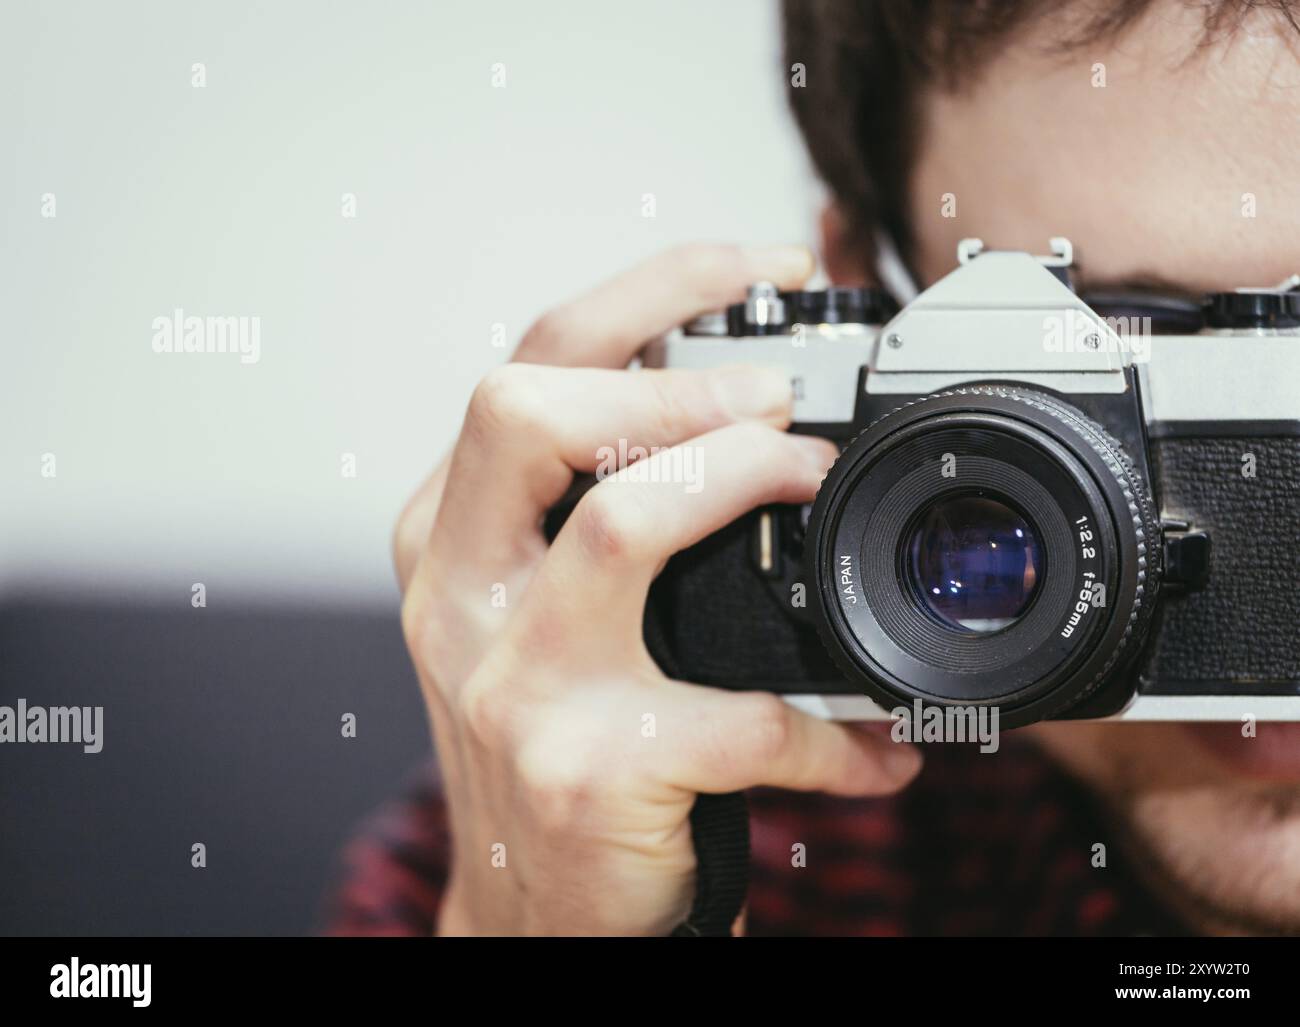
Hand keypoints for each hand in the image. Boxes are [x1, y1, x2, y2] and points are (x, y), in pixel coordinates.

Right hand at [394, 244, 923, 934]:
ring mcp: (513, 680)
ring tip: (810, 482)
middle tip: (775, 394)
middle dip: (673, 374)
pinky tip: (878, 747)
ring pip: (619, 527)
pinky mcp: (587, 768)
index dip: (642, 294)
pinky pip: (742, 715)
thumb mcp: (539, 617)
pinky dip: (834, 728)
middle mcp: (459, 593)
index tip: (751, 268)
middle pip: (525, 412)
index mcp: (452, 538)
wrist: (530, 911)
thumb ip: (593, 516)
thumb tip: (745, 416)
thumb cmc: (553, 745)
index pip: (523, 368)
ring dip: (739, 478)